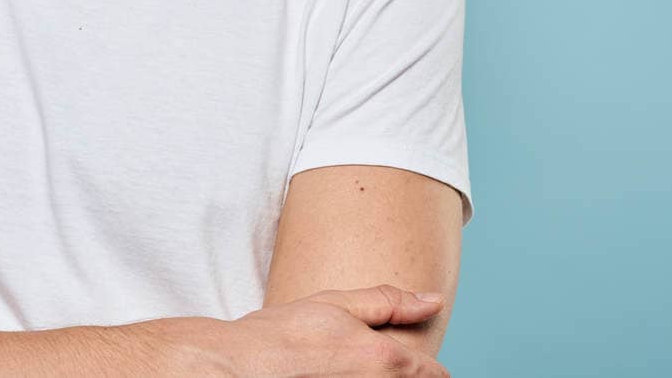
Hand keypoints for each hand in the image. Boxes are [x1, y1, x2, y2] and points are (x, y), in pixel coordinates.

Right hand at [184, 285, 449, 376]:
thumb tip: (433, 301)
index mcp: (386, 362)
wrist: (236, 369)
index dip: (424, 369)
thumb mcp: (336, 305)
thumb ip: (389, 303)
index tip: (402, 364)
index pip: (435, 376)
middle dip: (396, 376)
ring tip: (341, 372)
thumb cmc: (281, 335)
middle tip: (359, 365)